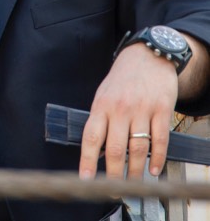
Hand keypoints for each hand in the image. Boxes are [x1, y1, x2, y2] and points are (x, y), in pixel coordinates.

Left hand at [80, 44, 177, 179]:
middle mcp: (120, 109)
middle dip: (113, 174)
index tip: (85, 179)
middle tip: (113, 190)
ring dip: (136, 171)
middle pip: (115, 149)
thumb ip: (101, 119)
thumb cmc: (122, 78)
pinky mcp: (162, 110)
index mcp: (101, 105)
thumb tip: (97, 149)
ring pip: (138, 148)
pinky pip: (160, 140)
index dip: (87, 160)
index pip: (91, 137)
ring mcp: (142, 110)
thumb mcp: (104, 94)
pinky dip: (158, 158)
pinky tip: (154, 170)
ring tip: (133, 184)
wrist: (148, 56)